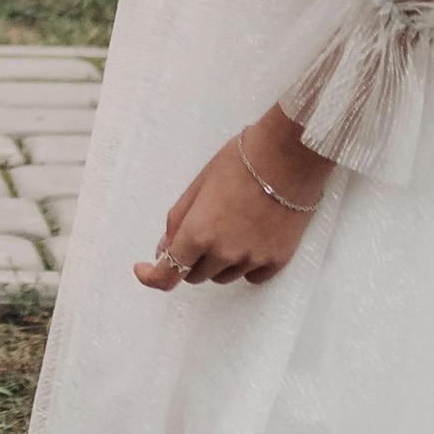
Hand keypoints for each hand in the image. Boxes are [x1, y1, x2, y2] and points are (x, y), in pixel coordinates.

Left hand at [136, 106, 331, 289]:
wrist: (289, 156)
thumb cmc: (239, 162)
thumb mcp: (198, 185)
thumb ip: (177, 221)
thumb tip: (164, 249)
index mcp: (198, 233)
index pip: (167, 274)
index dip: (151, 276)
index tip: (144, 269)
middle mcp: (224, 253)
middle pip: (194, 275)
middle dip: (189, 259)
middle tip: (200, 230)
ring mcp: (252, 259)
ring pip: (223, 276)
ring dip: (217, 261)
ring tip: (231, 226)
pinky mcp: (277, 260)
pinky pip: (251, 276)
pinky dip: (244, 265)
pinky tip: (250, 238)